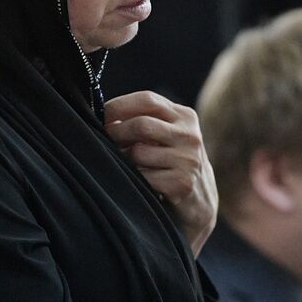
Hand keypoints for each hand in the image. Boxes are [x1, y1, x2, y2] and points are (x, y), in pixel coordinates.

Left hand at [104, 91, 217, 254]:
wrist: (200, 201)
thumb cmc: (172, 163)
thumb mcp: (168, 135)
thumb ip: (145, 120)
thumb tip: (101, 114)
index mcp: (185, 116)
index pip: (148, 100)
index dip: (119, 106)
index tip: (101, 116)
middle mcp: (190, 135)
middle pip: (141, 125)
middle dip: (116, 133)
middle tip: (104, 141)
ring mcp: (188, 160)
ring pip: (138, 153)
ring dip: (124, 160)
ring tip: (127, 165)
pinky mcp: (182, 183)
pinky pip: (143, 177)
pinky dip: (134, 179)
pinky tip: (139, 183)